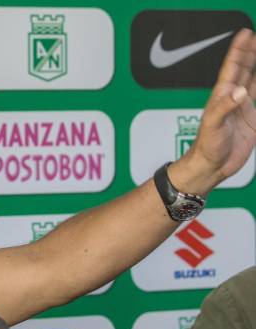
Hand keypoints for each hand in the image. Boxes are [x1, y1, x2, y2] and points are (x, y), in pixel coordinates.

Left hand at [181, 29, 255, 193]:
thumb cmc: (205, 147)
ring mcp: (243, 109)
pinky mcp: (252, 120)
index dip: (238, 51)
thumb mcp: (212, 125)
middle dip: (252, 53)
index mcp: (222, 96)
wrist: (211, 166)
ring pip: (255, 82)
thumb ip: (225, 107)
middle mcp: (233, 99)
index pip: (232, 68)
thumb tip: (239, 92)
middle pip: (245, 70)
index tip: (245, 35)